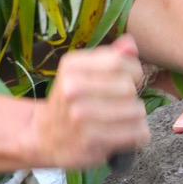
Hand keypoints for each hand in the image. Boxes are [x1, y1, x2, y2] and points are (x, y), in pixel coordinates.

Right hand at [34, 34, 148, 169]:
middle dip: (132, 97)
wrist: (44, 137)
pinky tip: (124, 134)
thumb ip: (109, 57)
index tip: (126, 81)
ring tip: (120, 120)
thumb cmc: (69, 102)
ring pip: (136, 110)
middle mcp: (73, 88)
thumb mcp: (81, 72)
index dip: (133, 72)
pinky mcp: (92, 140)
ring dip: (135, 117)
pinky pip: (137, 132)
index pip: (120, 61)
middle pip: (129, 87)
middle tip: (119, 104)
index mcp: (72, 66)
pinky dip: (137, 135)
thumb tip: (131, 43)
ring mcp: (81, 115)